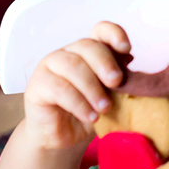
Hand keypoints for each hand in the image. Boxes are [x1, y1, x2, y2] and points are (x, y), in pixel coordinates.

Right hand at [22, 21, 131, 152]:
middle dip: (105, 63)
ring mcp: (50, 67)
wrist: (63, 138)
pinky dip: (78, 103)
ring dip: (92, 88)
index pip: (101, 30)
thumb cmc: (89, 113)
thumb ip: (119, 81)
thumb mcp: (110, 97)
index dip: (114, 34)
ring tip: (104, 108)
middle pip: (87, 46)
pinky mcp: (37, 85)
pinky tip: (90, 116)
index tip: (126, 49)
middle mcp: (69, 53)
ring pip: (72, 66)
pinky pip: (59, 88)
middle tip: (116, 83)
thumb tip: (131, 62)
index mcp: (90, 52)